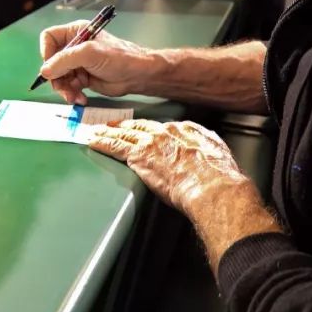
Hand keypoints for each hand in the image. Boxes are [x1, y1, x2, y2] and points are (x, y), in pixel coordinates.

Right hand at [38, 20, 154, 103]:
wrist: (138, 76)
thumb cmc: (118, 57)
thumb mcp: (89, 54)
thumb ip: (65, 60)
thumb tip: (44, 71)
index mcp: (74, 32)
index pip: (49, 38)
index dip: (46, 52)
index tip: (51, 67)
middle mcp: (74, 47)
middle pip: (51, 61)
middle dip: (56, 77)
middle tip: (64, 88)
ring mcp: (78, 64)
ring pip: (58, 77)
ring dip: (64, 89)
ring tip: (74, 97)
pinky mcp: (82, 78)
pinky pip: (68, 87)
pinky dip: (72, 94)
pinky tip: (81, 99)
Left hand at [91, 119, 280, 269]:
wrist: (211, 187)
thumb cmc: (219, 176)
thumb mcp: (217, 151)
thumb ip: (205, 145)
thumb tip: (203, 147)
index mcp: (184, 129)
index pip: (160, 127)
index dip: (148, 129)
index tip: (142, 130)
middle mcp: (164, 132)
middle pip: (139, 126)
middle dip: (124, 125)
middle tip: (112, 124)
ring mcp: (149, 142)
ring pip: (123, 134)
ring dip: (107, 132)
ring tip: (95, 130)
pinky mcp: (138, 156)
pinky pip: (114, 146)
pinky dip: (101, 142)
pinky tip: (92, 141)